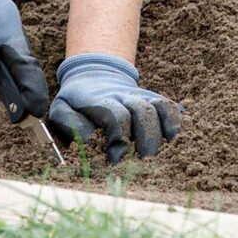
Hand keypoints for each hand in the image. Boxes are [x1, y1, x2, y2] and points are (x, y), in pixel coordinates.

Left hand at [49, 53, 181, 163]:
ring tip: (161, 155)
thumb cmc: (76, 100)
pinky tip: (171, 140)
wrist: (94, 74)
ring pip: (159, 107)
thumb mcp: (62, 108)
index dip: (119, 140)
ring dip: (162, 132)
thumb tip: (88, 141)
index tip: (115, 161)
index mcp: (100, 100)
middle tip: (143, 162)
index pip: (117, 117)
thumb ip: (71, 124)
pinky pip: (169, 106)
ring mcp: (141, 96)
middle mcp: (124, 95)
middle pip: (143, 111)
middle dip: (146, 139)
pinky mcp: (153, 99)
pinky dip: (174, 122)